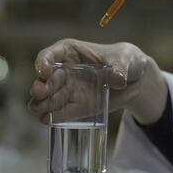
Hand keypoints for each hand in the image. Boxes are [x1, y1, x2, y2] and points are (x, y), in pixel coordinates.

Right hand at [28, 39, 167, 124]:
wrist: (135, 80)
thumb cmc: (125, 61)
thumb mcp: (126, 59)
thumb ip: (120, 67)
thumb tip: (117, 78)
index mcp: (71, 52)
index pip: (50, 54)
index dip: (43, 62)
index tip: (44, 71)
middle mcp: (65, 71)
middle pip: (46, 79)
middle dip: (40, 86)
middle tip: (39, 93)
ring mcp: (69, 91)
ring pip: (49, 98)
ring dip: (42, 104)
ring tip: (38, 110)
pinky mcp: (76, 107)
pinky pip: (63, 113)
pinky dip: (54, 117)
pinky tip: (47, 120)